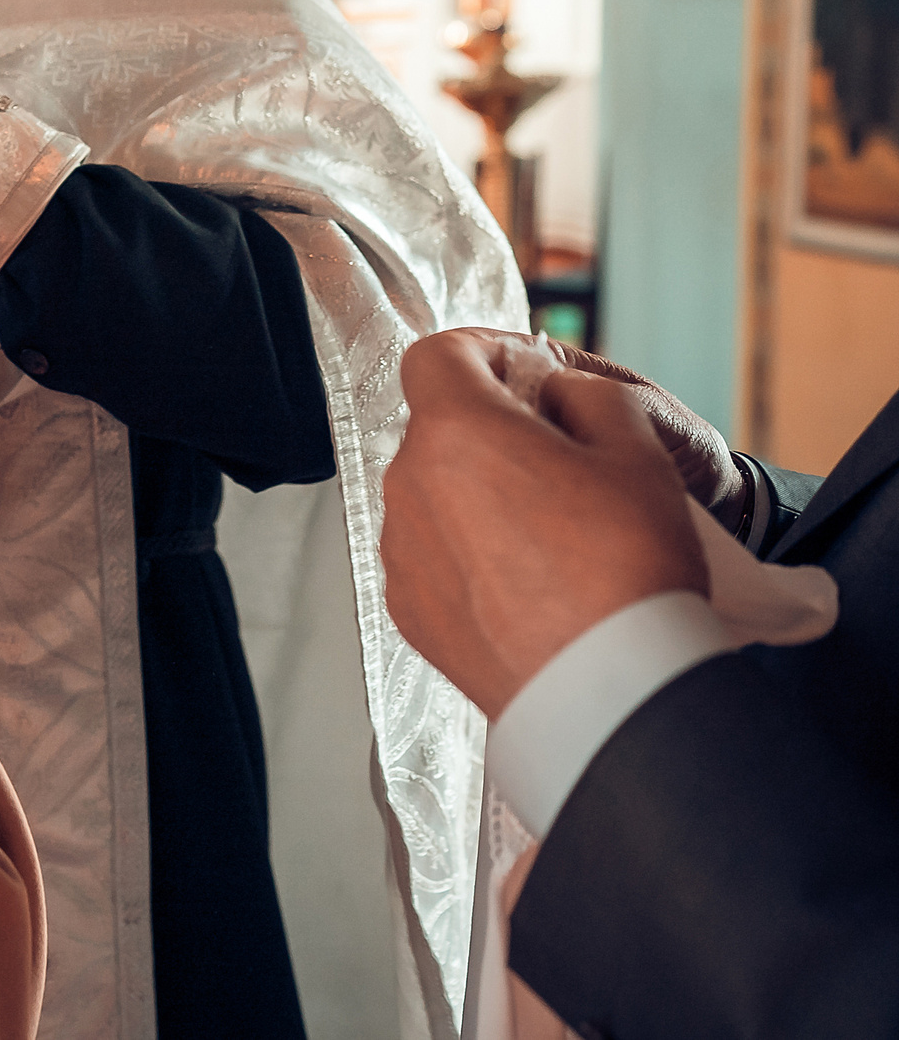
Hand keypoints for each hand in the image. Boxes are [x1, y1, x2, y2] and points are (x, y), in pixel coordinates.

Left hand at [380, 328, 708, 718]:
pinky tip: (530, 579)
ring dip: (479, 493)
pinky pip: (433, 554)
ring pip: (433, 494)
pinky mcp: (408, 608)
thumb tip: (560, 393)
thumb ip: (592, 398)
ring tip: (553, 530)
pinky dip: (469, 552)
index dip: (479, 349)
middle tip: (559, 456)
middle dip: (491, 429)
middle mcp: (410, 487)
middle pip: (438, 429)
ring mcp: (402, 551)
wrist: (605, 692)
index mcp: (457, 433)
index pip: (435, 355)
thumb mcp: (638, 454)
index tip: (516, 367)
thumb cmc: (625, 571)